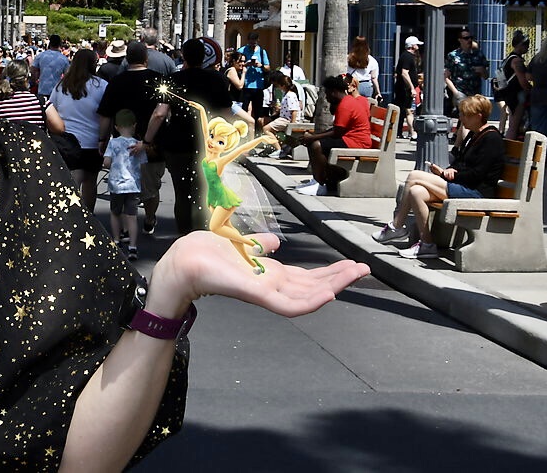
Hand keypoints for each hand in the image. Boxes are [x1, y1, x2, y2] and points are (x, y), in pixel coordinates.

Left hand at [146, 231, 369, 318]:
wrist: (182, 262)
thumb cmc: (206, 255)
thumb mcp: (242, 246)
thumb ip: (260, 246)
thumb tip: (276, 241)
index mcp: (269, 275)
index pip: (306, 277)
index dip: (330, 272)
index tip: (353, 264)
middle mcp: (270, 286)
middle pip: (313, 286)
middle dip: (339, 278)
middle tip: (365, 269)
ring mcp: (264, 292)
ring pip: (307, 296)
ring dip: (333, 286)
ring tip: (354, 275)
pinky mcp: (256, 294)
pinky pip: (288, 305)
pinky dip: (310, 301)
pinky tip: (329, 294)